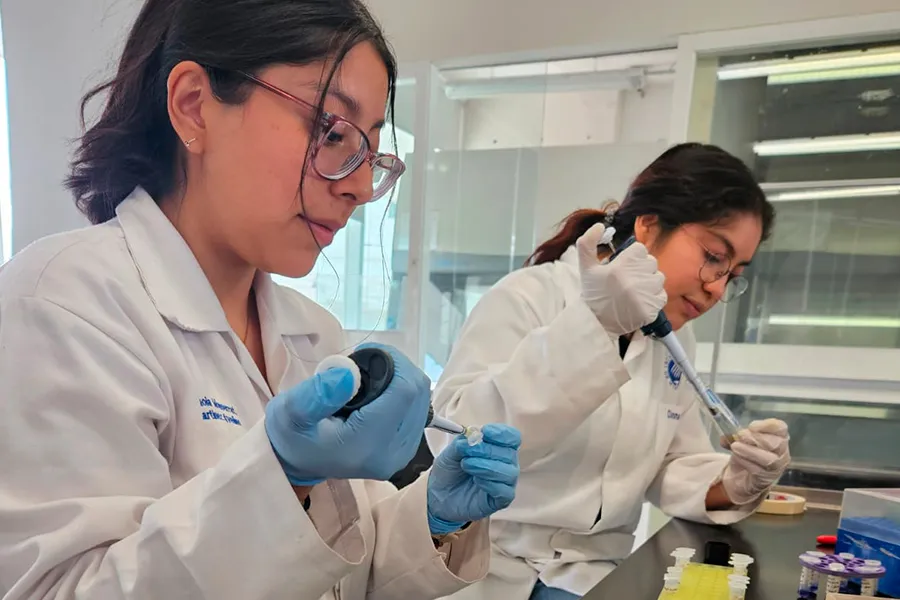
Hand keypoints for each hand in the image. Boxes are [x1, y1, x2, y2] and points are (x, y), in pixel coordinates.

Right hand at [265, 343, 431, 485]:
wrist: (297, 461)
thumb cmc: (292, 434)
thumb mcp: (291, 412)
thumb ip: (318, 393)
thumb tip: (350, 374)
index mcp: (367, 446)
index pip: (405, 392)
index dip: (392, 362)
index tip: (366, 355)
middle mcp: (393, 455)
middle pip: (418, 393)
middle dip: (395, 368)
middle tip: (364, 365)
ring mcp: (402, 454)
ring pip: (421, 399)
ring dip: (399, 379)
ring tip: (367, 379)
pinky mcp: (406, 450)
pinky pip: (417, 409)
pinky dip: (401, 393)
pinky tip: (377, 393)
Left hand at [426, 424, 520, 534]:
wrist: (439, 494)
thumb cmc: (450, 471)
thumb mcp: (451, 451)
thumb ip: (463, 442)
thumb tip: (472, 436)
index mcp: (498, 447)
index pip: (512, 437)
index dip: (501, 433)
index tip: (485, 432)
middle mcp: (506, 463)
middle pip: (510, 453)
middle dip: (487, 450)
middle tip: (466, 452)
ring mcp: (505, 482)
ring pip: (509, 472)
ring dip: (486, 466)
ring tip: (467, 466)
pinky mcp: (501, 500)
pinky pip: (505, 491)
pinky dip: (490, 484)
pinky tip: (476, 481)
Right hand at [576, 223, 666, 335]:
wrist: (596, 323)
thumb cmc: (593, 293)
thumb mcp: (585, 266)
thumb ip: (587, 242)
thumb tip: (600, 225)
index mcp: (620, 267)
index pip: (640, 249)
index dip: (632, 257)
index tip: (623, 266)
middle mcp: (635, 280)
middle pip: (651, 262)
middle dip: (641, 269)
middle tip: (627, 279)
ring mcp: (644, 296)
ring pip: (658, 278)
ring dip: (649, 282)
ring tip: (634, 290)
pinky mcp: (651, 310)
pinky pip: (661, 296)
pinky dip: (653, 298)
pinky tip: (640, 301)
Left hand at [722, 419, 790, 504]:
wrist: (742, 479)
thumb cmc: (746, 455)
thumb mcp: (740, 441)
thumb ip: (735, 435)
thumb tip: (726, 436)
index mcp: (778, 438)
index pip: (780, 428)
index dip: (767, 426)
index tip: (751, 426)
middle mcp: (781, 453)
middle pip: (777, 443)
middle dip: (756, 438)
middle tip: (740, 435)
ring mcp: (776, 468)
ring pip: (769, 459)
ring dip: (750, 451)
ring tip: (735, 446)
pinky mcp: (766, 480)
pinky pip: (758, 470)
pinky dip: (745, 461)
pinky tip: (736, 457)